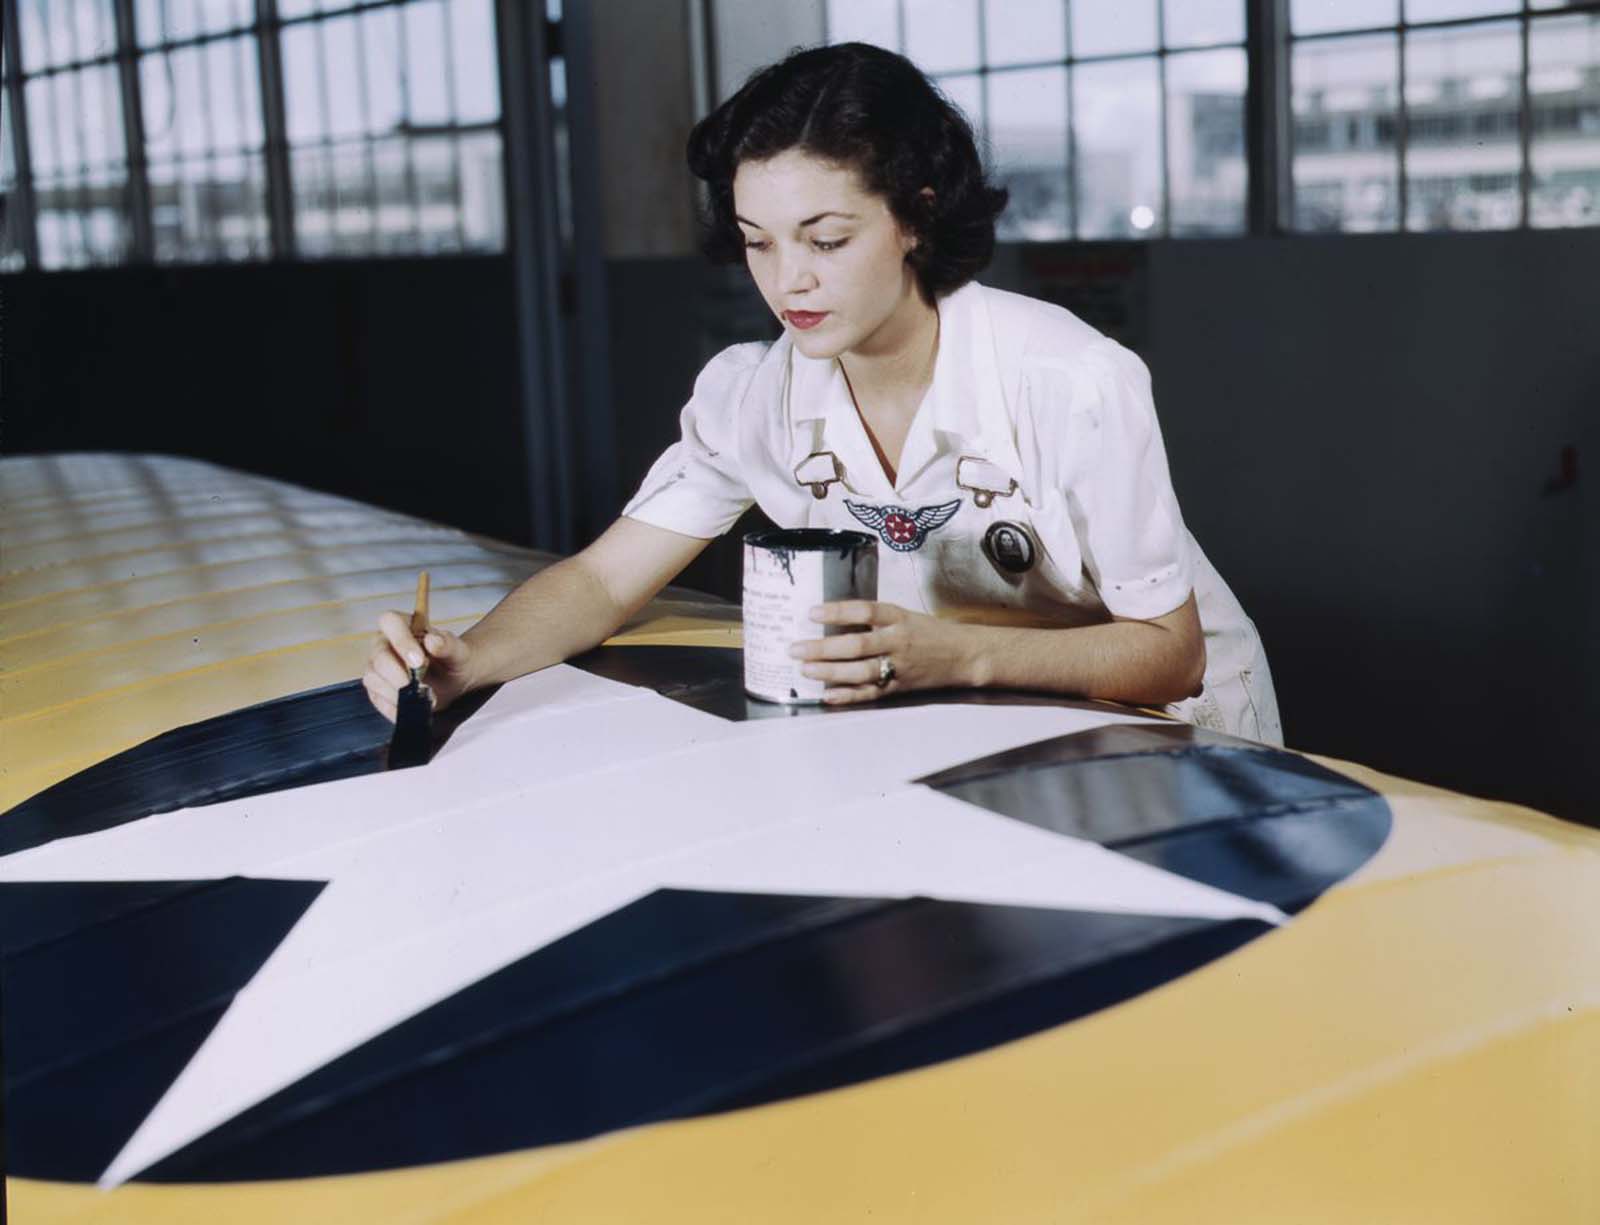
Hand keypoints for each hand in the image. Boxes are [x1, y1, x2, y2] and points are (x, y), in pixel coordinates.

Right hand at [363, 611, 475, 722]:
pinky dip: (394, 707)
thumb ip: (447, 644)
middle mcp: (383, 644)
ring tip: (422, 699)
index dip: (401, 641)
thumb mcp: (458, 651)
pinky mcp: (377, 690)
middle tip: (419, 686)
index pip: (390, 622)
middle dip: (397, 674)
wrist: (454, 680)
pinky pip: (377, 699)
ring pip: (373, 679)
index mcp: (402, 625)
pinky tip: (411, 708)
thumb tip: (432, 640)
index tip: (419, 660)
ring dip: (397, 693)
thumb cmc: (452, 659)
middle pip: (378, 656)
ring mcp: (377, 668)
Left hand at [789, 601, 976, 705]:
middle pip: (857, 645)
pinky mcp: (900, 687)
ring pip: (860, 672)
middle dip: (823, 648)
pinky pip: (871, 693)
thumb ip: (874, 620)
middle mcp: (898, 641)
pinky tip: (827, 696)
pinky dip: (848, 696)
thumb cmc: (928, 632)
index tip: (811, 613)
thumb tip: (831, 620)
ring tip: (805, 670)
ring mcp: (900, 666)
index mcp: (898, 618)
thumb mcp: (904, 616)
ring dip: (830, 672)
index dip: (837, 612)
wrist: (964, 655)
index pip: (865, 611)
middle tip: (795, 649)